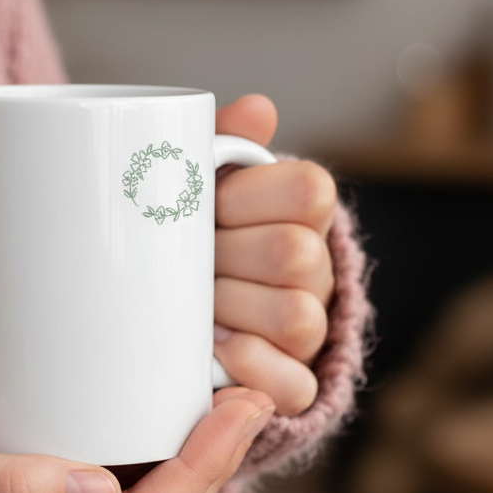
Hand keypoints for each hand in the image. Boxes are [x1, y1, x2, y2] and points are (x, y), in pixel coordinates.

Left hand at [213, 94, 336, 414]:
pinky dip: (253, 367)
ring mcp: (309, 330)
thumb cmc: (193, 234)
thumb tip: (257, 108)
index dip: (250, 198)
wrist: (177, 306)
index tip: (208, 205)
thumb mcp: (200, 185)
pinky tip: (215, 350)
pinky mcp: (291, 383)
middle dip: (228, 256)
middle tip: (188, 260)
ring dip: (233, 308)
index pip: (310, 190)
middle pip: (296, 255)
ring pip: (297, 317)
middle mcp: (315, 270)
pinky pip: (295, 385)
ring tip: (194, 306)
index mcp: (300, 214)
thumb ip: (223, 144)